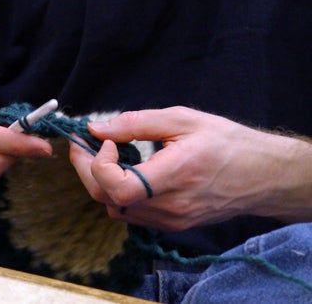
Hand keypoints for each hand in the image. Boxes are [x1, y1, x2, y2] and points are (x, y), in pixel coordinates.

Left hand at [69, 106, 311, 229]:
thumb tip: (97, 129)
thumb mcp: (182, 119)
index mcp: (176, 175)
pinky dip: (119, 194)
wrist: (262, 175)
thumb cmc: (226, 142)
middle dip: (86, 171)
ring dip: (103, 183)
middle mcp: (171, 205)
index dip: (100, 165)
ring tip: (108, 157)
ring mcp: (171, 219)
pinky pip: (131, 214)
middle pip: (109, 199)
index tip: (104, 142)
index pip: (120, 188)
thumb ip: (135, 123)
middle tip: (83, 146)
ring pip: (116, 209)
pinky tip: (127, 172)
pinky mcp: (172, 225)